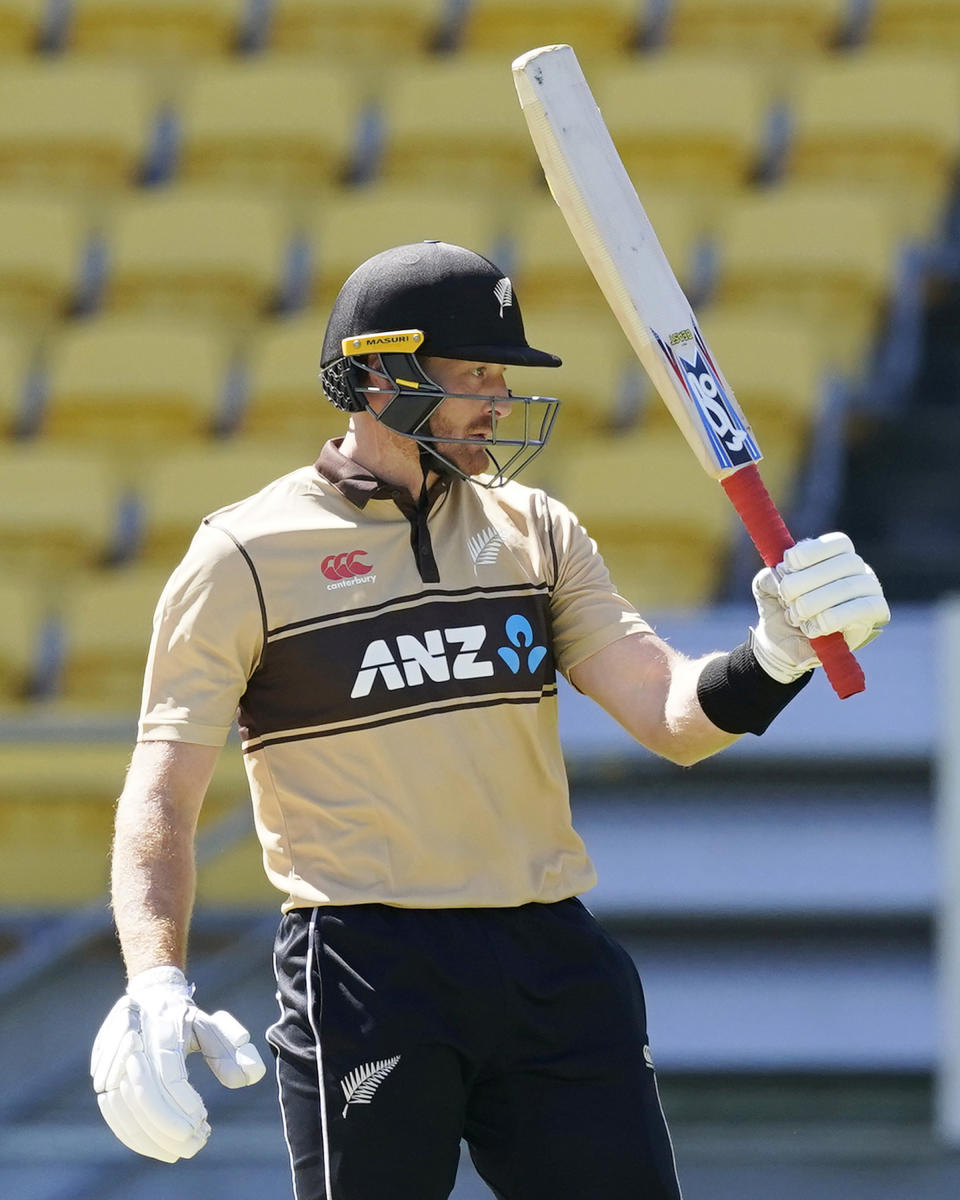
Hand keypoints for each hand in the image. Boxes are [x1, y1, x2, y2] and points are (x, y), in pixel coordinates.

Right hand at [91, 965, 265, 1162]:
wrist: (149, 997)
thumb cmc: (185, 1018)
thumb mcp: (211, 1026)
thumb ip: (229, 1050)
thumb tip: (250, 1077)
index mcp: (163, 1027)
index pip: (168, 1074)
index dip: (182, 1102)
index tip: (202, 1122)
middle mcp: (133, 1040)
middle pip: (143, 1094)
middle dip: (166, 1126)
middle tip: (192, 1146)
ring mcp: (112, 1055)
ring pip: (123, 1105)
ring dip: (148, 1135)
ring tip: (176, 1151)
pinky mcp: (101, 1069)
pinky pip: (110, 1108)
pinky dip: (129, 1131)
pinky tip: (152, 1145)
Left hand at [751, 532, 889, 683]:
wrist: (783, 646)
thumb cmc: (780, 610)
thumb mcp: (766, 590)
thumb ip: (769, 577)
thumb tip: (778, 574)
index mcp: (836, 556)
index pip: (839, 543)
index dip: (813, 551)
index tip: (787, 564)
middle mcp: (858, 570)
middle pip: (846, 563)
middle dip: (808, 580)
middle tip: (785, 596)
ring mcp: (870, 591)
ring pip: (850, 587)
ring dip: (816, 601)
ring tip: (795, 616)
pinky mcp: (873, 617)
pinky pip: (863, 609)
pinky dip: (833, 618)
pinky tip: (812, 628)